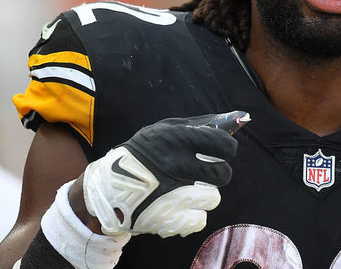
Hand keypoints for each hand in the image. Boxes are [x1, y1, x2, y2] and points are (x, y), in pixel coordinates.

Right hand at [82, 111, 248, 237]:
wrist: (108, 187)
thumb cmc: (144, 153)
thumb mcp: (165, 130)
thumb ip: (198, 126)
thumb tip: (232, 122)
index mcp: (177, 140)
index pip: (222, 144)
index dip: (228, 149)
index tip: (224, 152)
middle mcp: (176, 166)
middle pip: (223, 174)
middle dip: (217, 174)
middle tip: (204, 173)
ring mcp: (173, 193)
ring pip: (214, 197)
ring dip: (204, 195)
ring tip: (187, 190)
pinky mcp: (169, 219)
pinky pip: (200, 219)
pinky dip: (192, 215)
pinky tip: (179, 206)